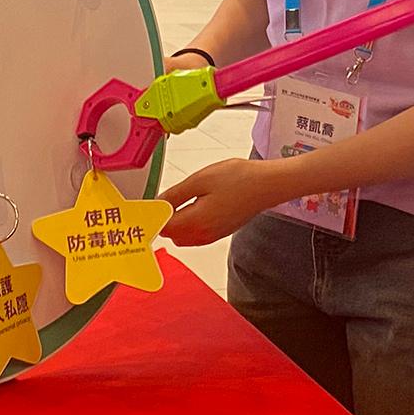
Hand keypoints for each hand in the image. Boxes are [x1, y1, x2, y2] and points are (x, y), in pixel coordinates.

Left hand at [162, 157, 282, 245]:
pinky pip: (196, 233)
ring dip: (176, 222)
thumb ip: (175, 195)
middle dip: (163, 220)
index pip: (162, 227)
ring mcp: (213, 235)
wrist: (267, 184)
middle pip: (171, 234)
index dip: (152, 217)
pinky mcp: (220, 231)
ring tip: (176, 200)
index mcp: (196, 223)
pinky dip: (189, 222)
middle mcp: (203, 235)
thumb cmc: (239, 179)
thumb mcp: (200, 180)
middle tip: (161, 199)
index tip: (146, 206)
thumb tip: (157, 205)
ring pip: (183, 235)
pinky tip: (193, 204)